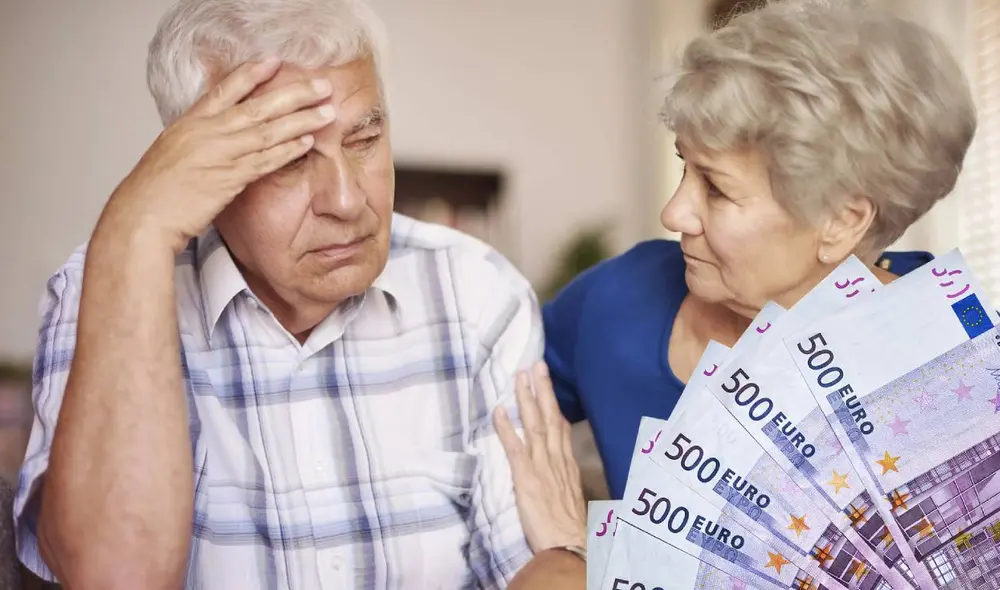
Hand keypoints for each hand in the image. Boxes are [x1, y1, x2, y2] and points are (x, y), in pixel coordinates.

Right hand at [98, 58, 335, 253]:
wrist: (143, 215)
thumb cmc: (155, 189)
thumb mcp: (173, 150)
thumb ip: (198, 137)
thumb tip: (220, 131)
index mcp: (191, 121)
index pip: (226, 89)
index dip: (253, 74)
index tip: (276, 62)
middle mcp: (208, 132)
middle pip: (259, 106)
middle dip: (294, 93)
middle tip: (321, 84)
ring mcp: (221, 154)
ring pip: (269, 131)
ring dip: (302, 120)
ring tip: (327, 111)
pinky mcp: (230, 179)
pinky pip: (267, 160)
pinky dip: (289, 150)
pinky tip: (309, 142)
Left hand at [494, 361, 586, 552]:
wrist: (570, 544)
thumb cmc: (570, 525)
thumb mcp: (573, 494)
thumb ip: (565, 475)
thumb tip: (560, 465)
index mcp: (567, 463)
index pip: (561, 426)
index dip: (553, 403)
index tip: (547, 382)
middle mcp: (556, 458)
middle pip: (549, 417)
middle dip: (542, 390)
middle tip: (535, 364)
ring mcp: (541, 465)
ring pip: (534, 425)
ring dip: (526, 399)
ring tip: (520, 376)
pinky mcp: (526, 477)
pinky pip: (515, 447)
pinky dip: (506, 428)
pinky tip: (498, 411)